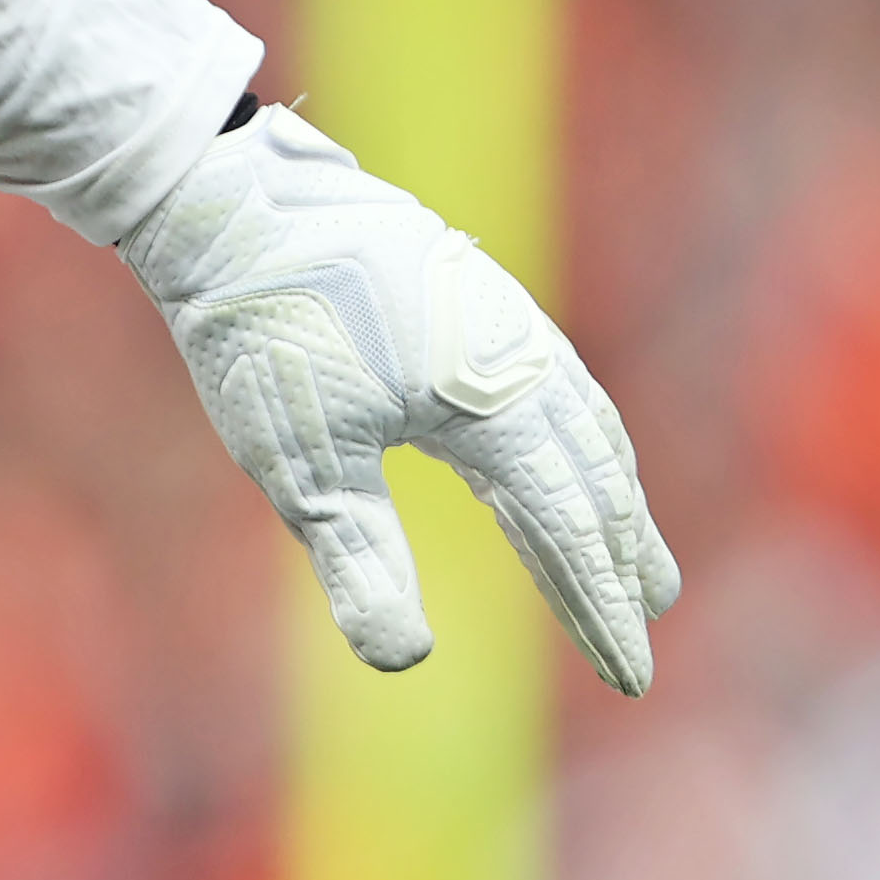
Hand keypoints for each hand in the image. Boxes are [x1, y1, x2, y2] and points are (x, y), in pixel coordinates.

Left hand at [121, 105, 676, 692]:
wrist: (233, 202)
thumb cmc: (263, 333)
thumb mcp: (299, 463)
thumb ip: (360, 561)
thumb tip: (408, 663)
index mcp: (493, 405)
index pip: (566, 530)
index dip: (598, 609)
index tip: (630, 678)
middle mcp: (522, 359)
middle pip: (594, 478)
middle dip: (620, 559)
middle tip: (646, 624)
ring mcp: (505, 319)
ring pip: (585, 426)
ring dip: (614, 496)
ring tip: (637, 557)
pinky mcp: (477, 294)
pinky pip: (557, 382)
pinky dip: (581, 436)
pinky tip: (565, 452)